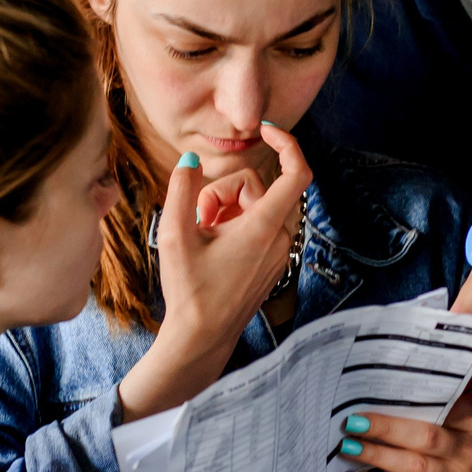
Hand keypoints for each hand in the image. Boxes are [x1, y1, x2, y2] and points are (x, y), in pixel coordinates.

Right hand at [117, 126, 313, 418]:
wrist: (201, 340)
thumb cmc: (189, 291)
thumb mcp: (174, 236)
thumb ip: (181, 191)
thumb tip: (189, 161)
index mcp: (264, 227)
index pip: (297, 172)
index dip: (287, 143)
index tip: (264, 131)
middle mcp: (280, 238)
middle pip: (263, 186)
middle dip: (228, 189)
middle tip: (199, 216)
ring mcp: (278, 253)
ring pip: (261, 205)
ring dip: (231, 207)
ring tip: (204, 233)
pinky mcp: (272, 263)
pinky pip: (261, 225)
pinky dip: (238, 223)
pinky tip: (213, 245)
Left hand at [339, 392, 471, 471]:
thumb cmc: (462, 437)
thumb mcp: (467, 413)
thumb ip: (449, 392)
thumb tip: (399, 370)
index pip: (447, 404)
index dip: (414, 398)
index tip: (381, 389)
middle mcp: (467, 448)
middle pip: (425, 436)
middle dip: (386, 428)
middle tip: (353, 422)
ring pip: (414, 466)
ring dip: (378, 455)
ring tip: (349, 448)